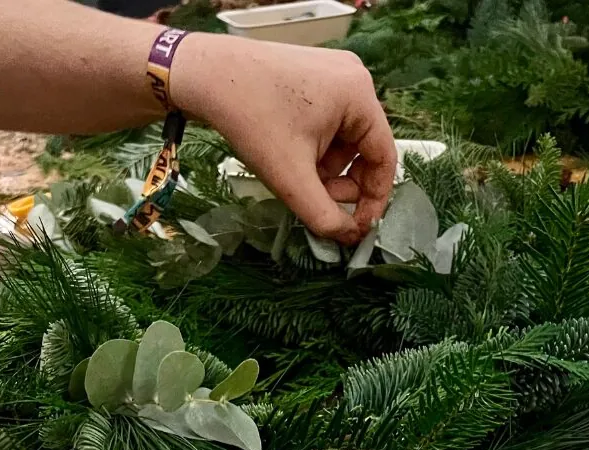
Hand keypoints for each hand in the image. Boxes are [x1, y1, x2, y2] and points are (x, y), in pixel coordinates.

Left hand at [172, 35, 396, 244]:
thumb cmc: (249, 117)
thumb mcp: (291, 177)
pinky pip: (327, 122)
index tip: (357, 226)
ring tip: (293, 173)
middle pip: (363, 148)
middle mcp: (354, 78)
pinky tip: (288, 152)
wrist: (203, 73)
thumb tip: (348, 237)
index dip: (373, 198)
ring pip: (343, 138)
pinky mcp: (313, 74)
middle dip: (341, 181)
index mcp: (360, 94)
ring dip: (325, 165)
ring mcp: (333, 73)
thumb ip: (324, 215)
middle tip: (315, 198)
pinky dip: (314, 146)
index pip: (384, 158)